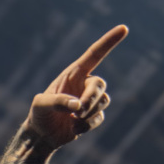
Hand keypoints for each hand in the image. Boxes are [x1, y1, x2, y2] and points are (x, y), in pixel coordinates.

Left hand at [24, 24, 128, 150]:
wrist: (42, 135)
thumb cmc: (39, 114)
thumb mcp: (41, 105)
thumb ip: (57, 102)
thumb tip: (77, 105)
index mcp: (73, 74)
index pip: (94, 55)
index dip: (109, 42)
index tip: (124, 28)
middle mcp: (84, 84)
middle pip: (100, 84)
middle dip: (91, 98)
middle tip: (78, 111)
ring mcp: (90, 100)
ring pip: (103, 101)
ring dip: (89, 112)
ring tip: (73, 120)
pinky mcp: (92, 116)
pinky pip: (99, 117)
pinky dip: (88, 125)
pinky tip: (74, 129)